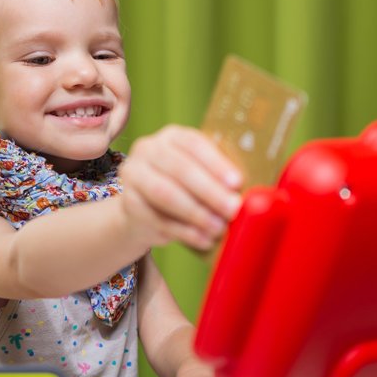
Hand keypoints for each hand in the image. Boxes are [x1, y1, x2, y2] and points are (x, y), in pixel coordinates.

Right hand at [118, 125, 242, 249]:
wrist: (142, 209)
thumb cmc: (182, 188)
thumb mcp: (199, 174)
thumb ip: (218, 177)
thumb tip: (248, 193)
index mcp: (172, 137)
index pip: (194, 144)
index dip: (216, 163)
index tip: (237, 183)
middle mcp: (148, 150)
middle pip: (179, 169)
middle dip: (209, 191)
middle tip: (233, 208)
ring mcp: (134, 176)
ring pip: (166, 194)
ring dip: (196, 213)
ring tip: (219, 227)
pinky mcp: (129, 204)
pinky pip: (158, 219)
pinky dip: (185, 232)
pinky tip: (204, 239)